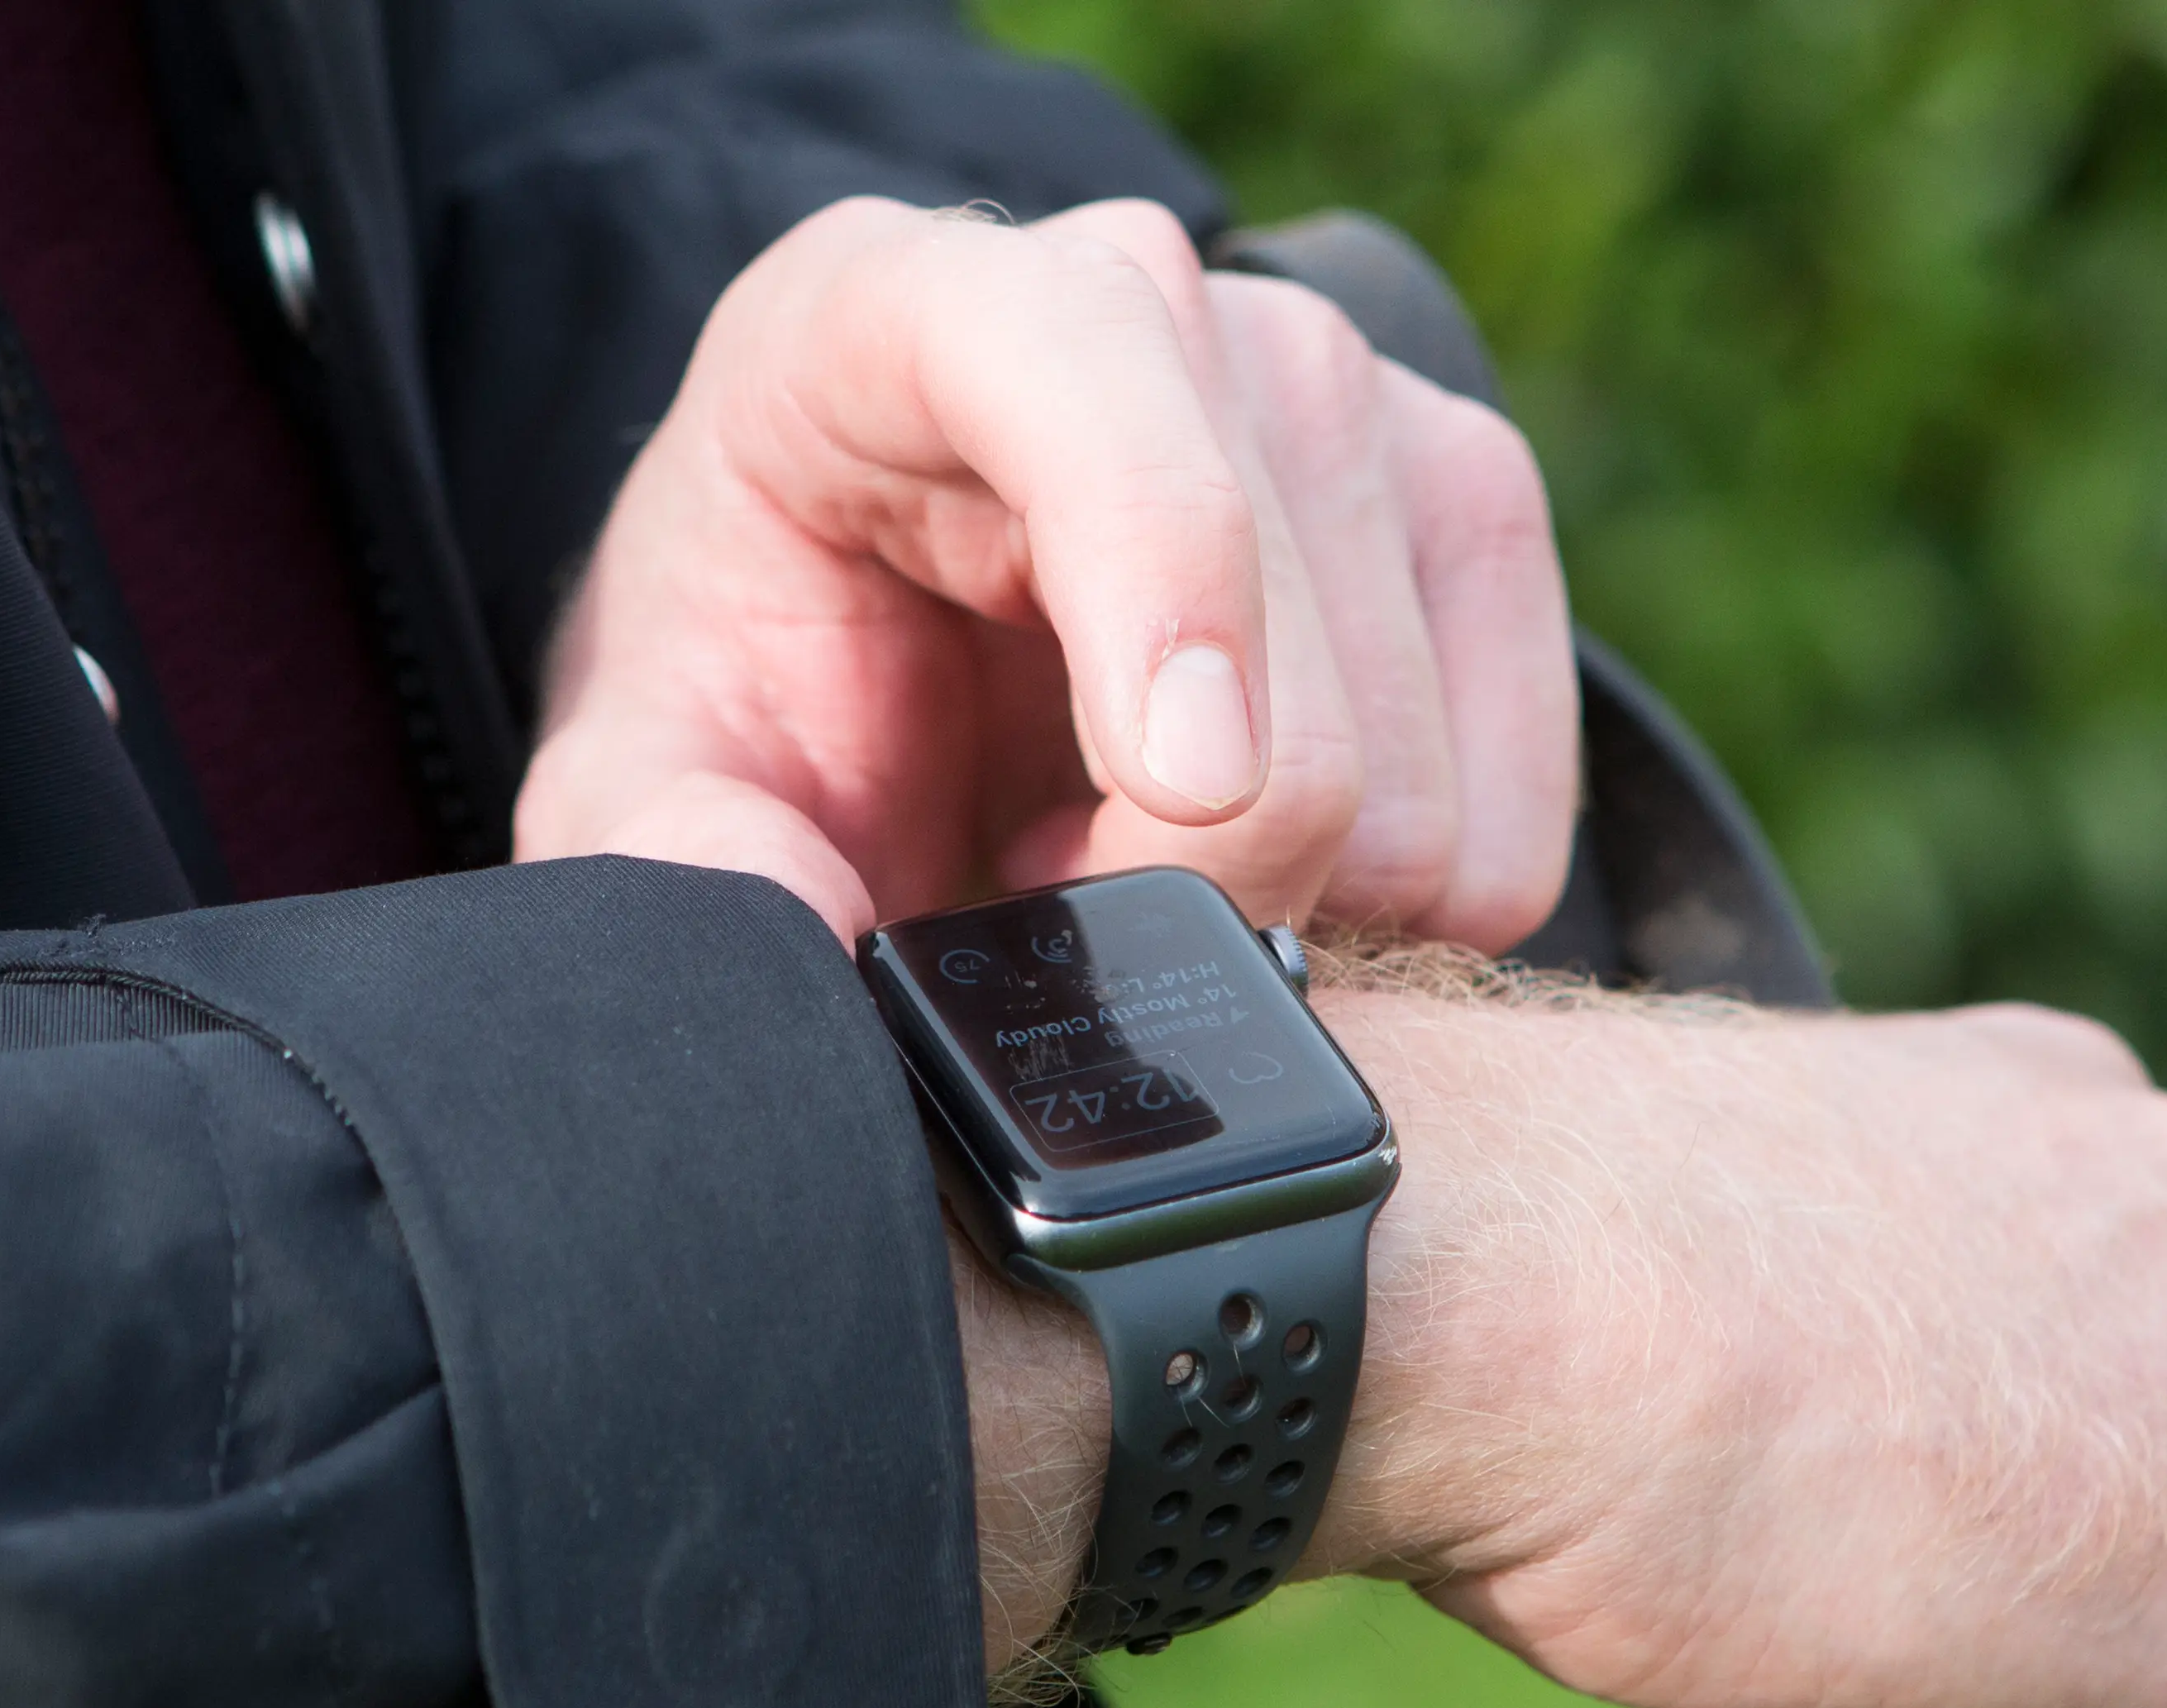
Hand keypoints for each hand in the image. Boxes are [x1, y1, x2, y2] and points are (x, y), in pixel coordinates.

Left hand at [516, 196, 1578, 952]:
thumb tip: (808, 941)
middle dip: (1178, 879)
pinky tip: (1258, 846)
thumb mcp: (658, 776)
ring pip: (1412, 793)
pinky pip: (1508, 833)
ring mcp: (1350, 396)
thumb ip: (684, 861)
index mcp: (909, 314)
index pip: (1095, 373)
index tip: (1176, 802)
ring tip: (1128, 845)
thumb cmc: (772, 688)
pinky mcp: (1469, 511)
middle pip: (1296, 684)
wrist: (887, 645)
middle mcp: (1159, 307)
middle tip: (1047, 882)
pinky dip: (1393, 911)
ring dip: (1277, 904)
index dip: (1168, 586)